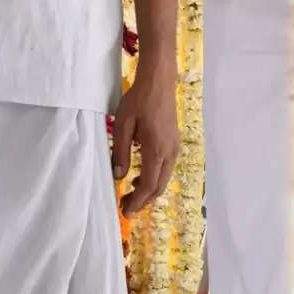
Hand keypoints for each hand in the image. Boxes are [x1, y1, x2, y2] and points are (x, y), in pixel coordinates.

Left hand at [113, 71, 180, 214]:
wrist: (159, 81)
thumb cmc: (139, 100)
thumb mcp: (123, 125)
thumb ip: (120, 152)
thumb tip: (118, 176)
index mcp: (156, 150)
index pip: (149, 185)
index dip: (138, 201)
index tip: (125, 211)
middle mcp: (169, 152)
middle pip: (159, 186)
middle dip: (143, 200)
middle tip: (124, 206)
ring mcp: (174, 147)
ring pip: (164, 178)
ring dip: (148, 190)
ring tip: (130, 193)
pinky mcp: (174, 142)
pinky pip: (165, 168)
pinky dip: (154, 178)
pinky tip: (140, 176)